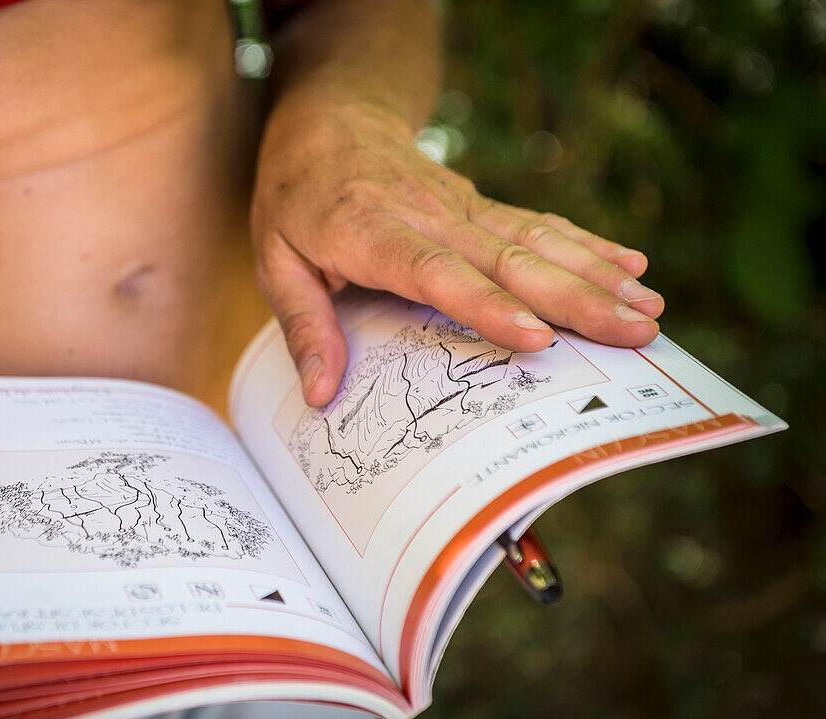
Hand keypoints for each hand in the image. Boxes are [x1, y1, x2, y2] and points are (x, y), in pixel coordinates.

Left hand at [250, 100, 662, 406]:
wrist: (327, 120)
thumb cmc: (295, 197)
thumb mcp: (273, 260)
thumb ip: (303, 325)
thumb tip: (320, 394)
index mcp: (370, 231)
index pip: (437, 272)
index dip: (488, 304)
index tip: (538, 337)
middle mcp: (428, 215)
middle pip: (508, 257)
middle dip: (576, 298)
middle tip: (636, 333)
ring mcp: (460, 204)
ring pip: (536, 239)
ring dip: (596, 273)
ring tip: (649, 307)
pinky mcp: (479, 203)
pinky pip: (537, 223)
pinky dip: (586, 243)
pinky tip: (631, 263)